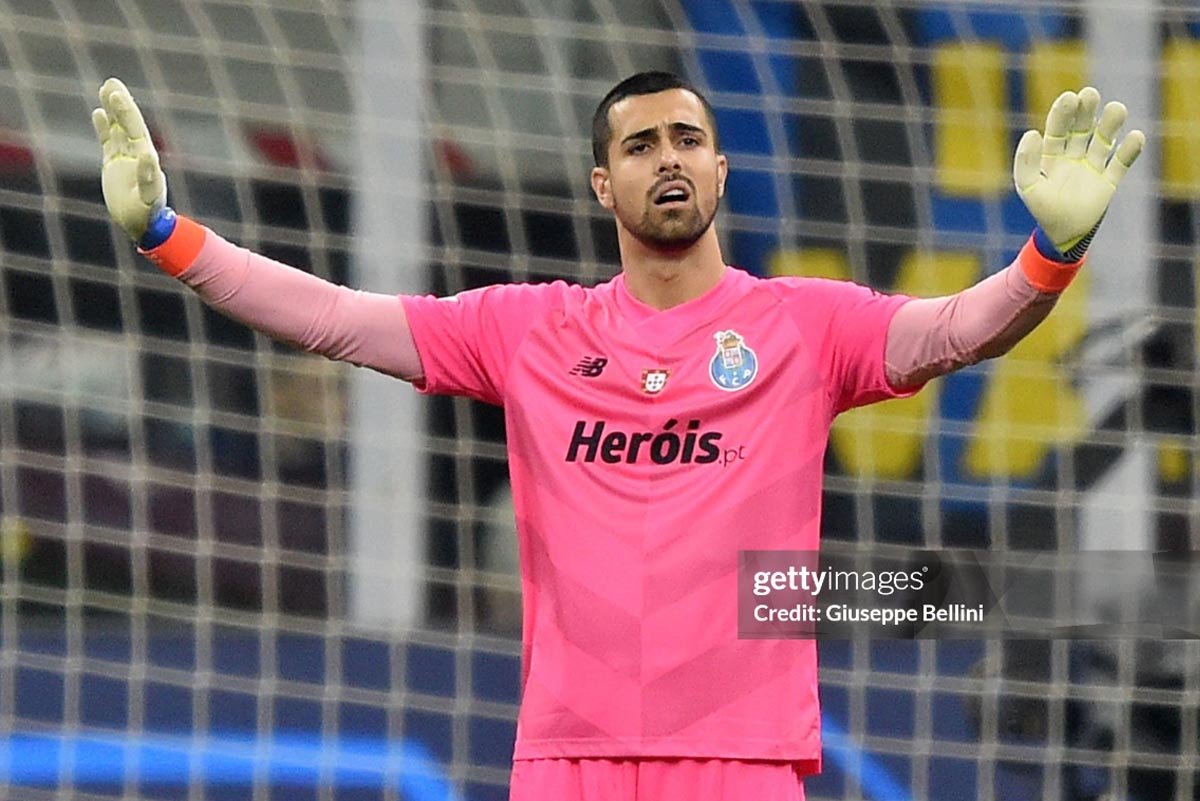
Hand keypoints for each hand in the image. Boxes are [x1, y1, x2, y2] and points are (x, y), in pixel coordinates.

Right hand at [91, 77, 166, 241]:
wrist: (142, 225)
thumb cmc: (148, 214)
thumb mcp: (148, 196)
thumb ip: (148, 176)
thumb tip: (148, 155)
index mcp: (146, 158)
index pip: (135, 130)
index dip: (127, 113)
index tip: (118, 96)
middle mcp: (136, 154)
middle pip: (127, 124)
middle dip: (120, 105)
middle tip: (112, 83)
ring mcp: (124, 158)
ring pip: (118, 129)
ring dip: (113, 110)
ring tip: (106, 89)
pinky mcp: (113, 165)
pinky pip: (108, 142)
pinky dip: (104, 128)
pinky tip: (99, 112)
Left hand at [1014, 87, 1144, 259]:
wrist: (1063, 235)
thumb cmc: (1042, 209)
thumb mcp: (1028, 186)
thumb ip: (1026, 162)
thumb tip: (1032, 133)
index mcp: (1052, 155)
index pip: (1057, 129)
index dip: (1063, 113)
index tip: (1069, 97)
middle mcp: (1073, 156)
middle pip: (1081, 128)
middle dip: (1086, 111)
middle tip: (1090, 94)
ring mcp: (1092, 167)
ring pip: (1103, 140)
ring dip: (1110, 124)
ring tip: (1117, 109)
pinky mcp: (1109, 181)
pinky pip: (1121, 163)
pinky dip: (1129, 150)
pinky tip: (1136, 136)